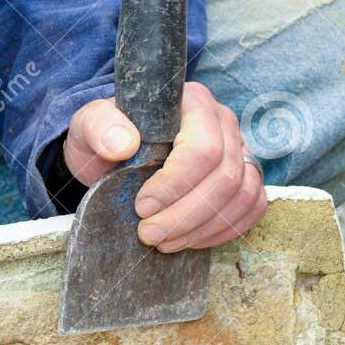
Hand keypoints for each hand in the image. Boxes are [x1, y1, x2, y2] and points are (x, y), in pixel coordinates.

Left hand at [63, 81, 266, 250]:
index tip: (142, 207)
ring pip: (242, 194)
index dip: (176, 184)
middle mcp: (224, 121)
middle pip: (225, 176)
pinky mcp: (247, 175)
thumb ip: (99, 126)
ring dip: (203, 228)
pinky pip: (254, 206)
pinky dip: (225, 230)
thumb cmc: (108, 137)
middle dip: (186, 215)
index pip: (202, 147)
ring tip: (165, 242)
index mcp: (192, 102)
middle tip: (149, 235)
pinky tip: (192, 240)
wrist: (118, 155)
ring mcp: (240, 149)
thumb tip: (123, 144)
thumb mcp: (90, 126)